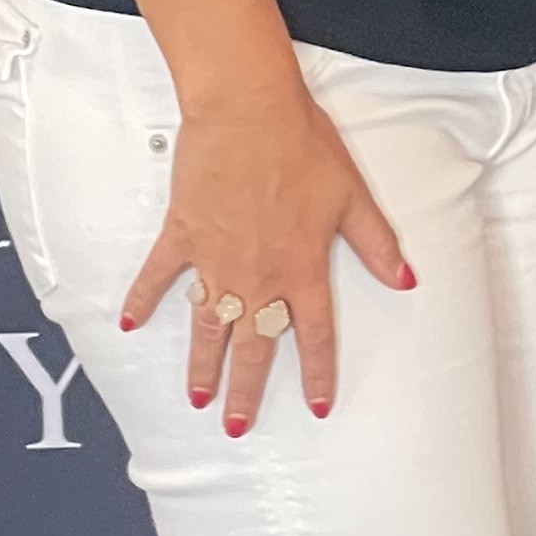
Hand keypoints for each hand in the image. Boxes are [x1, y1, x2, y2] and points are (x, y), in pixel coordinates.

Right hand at [118, 78, 412, 426]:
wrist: (247, 110)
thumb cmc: (303, 145)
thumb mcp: (353, 197)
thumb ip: (378, 245)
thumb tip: (407, 280)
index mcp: (302, 269)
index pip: (312, 337)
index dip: (316, 375)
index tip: (316, 407)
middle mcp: (258, 275)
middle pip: (253, 346)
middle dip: (245, 390)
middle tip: (236, 426)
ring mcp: (215, 259)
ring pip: (207, 326)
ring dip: (201, 364)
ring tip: (197, 397)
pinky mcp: (182, 235)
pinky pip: (159, 276)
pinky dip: (142, 299)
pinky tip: (128, 324)